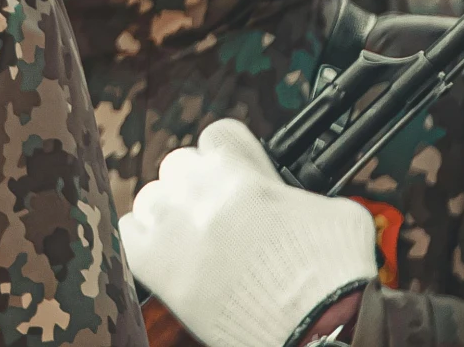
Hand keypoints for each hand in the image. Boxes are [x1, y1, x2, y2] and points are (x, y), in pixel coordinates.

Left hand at [121, 120, 376, 346]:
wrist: (319, 334)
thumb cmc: (335, 278)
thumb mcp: (336, 212)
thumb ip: (299, 191)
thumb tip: (288, 195)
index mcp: (242, 174)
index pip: (218, 136)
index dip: (231, 157)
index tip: (237, 175)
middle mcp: (201, 192)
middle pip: (181, 166)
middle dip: (200, 188)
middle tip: (222, 219)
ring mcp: (173, 227)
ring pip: (152, 199)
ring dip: (171, 216)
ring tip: (198, 245)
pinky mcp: (155, 267)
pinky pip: (127, 234)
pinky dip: (143, 242)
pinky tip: (166, 256)